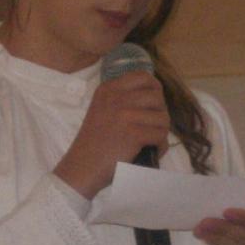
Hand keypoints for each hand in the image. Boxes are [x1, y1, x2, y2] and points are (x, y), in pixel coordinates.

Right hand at [54, 72, 168, 199]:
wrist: (81, 168)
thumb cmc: (94, 142)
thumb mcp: (102, 109)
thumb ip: (123, 98)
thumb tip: (157, 95)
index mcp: (108, 89)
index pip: (143, 77)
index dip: (154, 89)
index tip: (153, 104)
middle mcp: (116, 97)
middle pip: (157, 97)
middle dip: (159, 113)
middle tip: (152, 127)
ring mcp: (125, 115)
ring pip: (162, 117)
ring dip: (161, 131)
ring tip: (151, 141)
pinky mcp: (133, 134)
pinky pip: (160, 135)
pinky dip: (160, 146)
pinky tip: (150, 151)